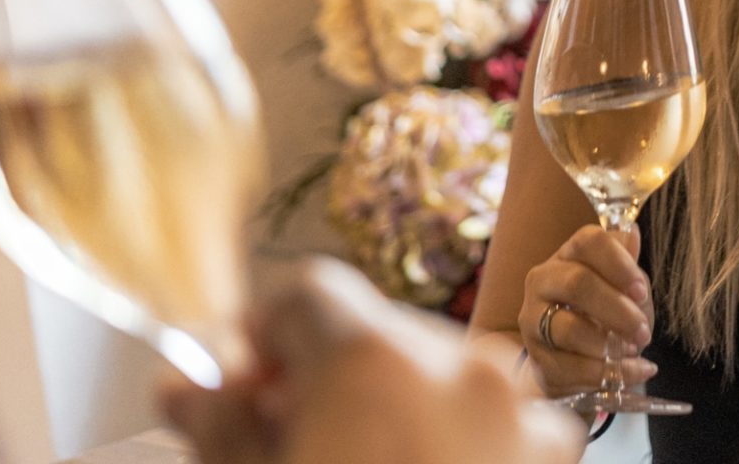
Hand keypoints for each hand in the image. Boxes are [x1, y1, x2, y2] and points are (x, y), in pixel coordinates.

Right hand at [162, 258, 581, 463]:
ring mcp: (523, 417)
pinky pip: (494, 424)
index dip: (262, 334)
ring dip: (392, 410)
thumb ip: (218, 429)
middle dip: (324, 380)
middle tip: (288, 444)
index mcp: (375, 362)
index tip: (242, 386)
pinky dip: (453, 445)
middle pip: (376, 334)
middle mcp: (464, 367)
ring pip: (438, 377)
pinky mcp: (552, 462)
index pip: (307, 291)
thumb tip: (186, 385)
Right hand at [518, 224, 656, 396]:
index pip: (589, 242)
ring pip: (569, 329)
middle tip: (643, 330)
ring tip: (634, 350)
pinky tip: (634, 371)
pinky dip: (608, 373)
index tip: (641, 291)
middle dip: (617, 310)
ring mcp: (533, 321)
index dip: (619, 264)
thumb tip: (632, 232)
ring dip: (609, 345)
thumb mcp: (621, 286)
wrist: (577, 359)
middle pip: (577, 284)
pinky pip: (571, 368)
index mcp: (568, 255)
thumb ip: (626, 264)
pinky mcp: (536, 360)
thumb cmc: (603, 313)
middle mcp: (542, 282)